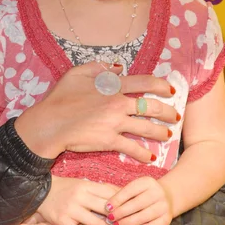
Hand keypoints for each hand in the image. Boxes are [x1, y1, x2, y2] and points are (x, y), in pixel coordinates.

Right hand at [15, 61, 177, 161]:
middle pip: (151, 107)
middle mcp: (118, 104)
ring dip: (160, 132)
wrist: (49, 123)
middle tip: (175, 116)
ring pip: (147, 128)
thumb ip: (98, 68)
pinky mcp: (110, 141)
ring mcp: (115, 123)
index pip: (144, 82)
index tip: (170, 90)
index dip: (161, 85)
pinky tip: (150, 157)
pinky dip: (144, 153)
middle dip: (168, 112)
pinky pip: (133, 148)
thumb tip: (118, 68)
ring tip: (167, 135)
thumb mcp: (77, 73)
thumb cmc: (60, 97)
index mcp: (111, 86)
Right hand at [37, 176, 118, 224]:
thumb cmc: (66, 188)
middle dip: (116, 217)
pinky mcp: (61, 221)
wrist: (41, 191)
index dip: (121, 203)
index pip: (108, 194)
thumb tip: (121, 193)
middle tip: (124, 223)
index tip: (128, 209)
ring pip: (93, 222)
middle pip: (104, 208)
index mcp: (85, 185)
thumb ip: (99, 189)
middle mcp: (78, 196)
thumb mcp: (82, 184)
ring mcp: (70, 209)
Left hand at [106, 176, 172, 224]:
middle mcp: (157, 192)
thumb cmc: (143, 193)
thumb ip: (121, 192)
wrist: (167, 196)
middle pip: (136, 204)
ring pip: (144, 216)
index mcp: (147, 181)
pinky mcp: (167, 219)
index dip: (117, 199)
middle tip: (110, 218)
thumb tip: (104, 198)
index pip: (129, 190)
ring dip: (128, 222)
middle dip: (121, 212)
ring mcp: (164, 206)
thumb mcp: (135, 187)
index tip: (107, 207)